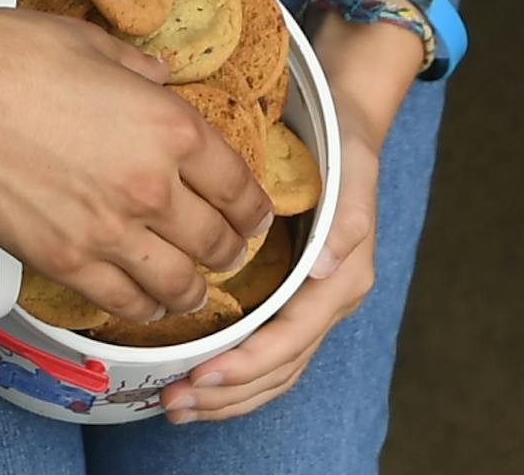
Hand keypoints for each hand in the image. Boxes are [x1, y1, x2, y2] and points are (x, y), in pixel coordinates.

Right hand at [0, 0, 272, 322]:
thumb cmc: (6, 54)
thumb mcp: (89, 42)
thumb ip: (138, 70)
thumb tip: (157, 81)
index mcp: (168, 126)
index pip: (240, 186)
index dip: (255, 207)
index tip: (253, 214)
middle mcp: (151, 187)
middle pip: (220, 242)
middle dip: (231, 249)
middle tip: (226, 247)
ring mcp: (108, 232)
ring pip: (182, 285)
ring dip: (196, 288)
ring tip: (192, 283)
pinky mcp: (65, 261)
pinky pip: (125, 303)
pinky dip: (145, 307)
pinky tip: (144, 299)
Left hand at [157, 34, 398, 422]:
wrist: (344, 118)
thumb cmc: (342, 141)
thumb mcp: (351, 168)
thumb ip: (346, 217)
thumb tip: (328, 268)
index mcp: (343, 278)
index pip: (291, 338)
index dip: (246, 363)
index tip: (200, 376)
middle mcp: (328, 300)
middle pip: (279, 368)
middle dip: (228, 393)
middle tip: (172, 404)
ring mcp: (310, 302)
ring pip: (272, 369)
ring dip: (226, 394)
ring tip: (174, 405)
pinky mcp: (290, 295)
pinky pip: (263, 348)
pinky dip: (232, 371)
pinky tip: (195, 377)